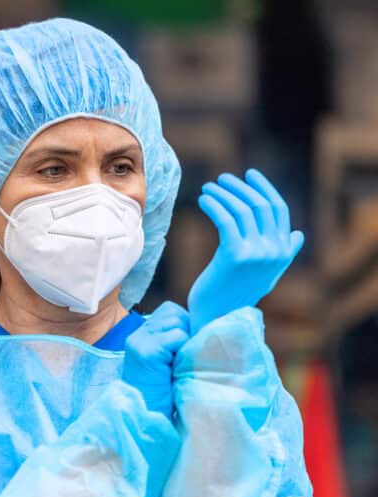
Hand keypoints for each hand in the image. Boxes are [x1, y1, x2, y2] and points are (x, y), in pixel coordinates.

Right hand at [122, 301, 189, 419]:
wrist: (148, 418)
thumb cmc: (164, 395)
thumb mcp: (168, 362)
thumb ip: (175, 342)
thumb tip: (205, 326)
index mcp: (142, 335)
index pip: (170, 311)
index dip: (183, 326)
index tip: (185, 349)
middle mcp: (138, 334)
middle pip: (173, 313)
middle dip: (185, 330)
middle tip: (183, 356)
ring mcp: (140, 341)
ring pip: (176, 321)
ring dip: (185, 339)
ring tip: (179, 361)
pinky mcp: (146, 351)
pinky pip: (176, 336)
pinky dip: (183, 348)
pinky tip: (176, 366)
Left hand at [188, 169, 304, 332]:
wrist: (216, 316)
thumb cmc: (236, 292)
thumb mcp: (267, 273)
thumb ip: (283, 253)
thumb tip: (298, 234)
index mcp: (284, 252)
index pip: (278, 209)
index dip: (264, 188)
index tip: (249, 174)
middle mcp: (274, 251)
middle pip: (260, 206)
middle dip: (240, 188)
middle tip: (221, 179)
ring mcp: (256, 253)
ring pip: (241, 210)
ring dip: (223, 194)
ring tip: (207, 188)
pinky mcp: (235, 255)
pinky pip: (226, 220)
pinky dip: (214, 205)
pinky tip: (203, 199)